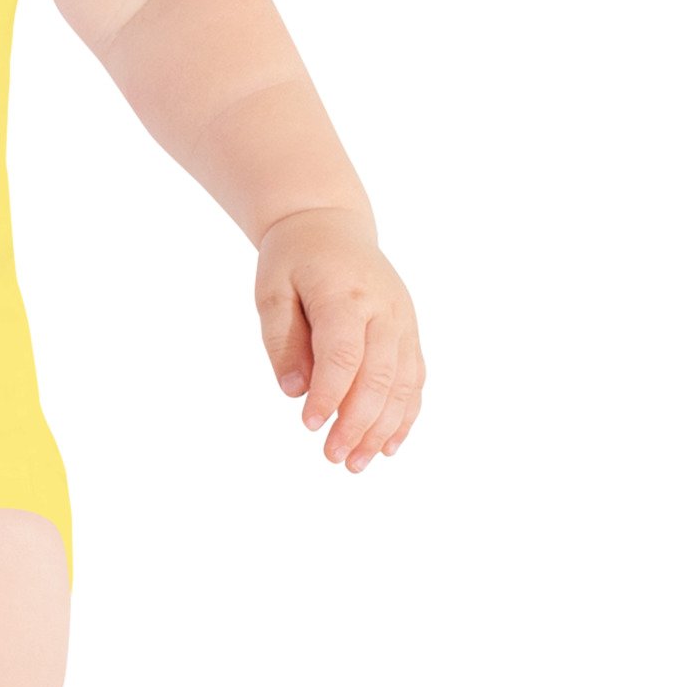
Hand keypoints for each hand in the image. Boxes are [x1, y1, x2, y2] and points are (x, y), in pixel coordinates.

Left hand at [253, 206, 424, 469]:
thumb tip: (294, 391)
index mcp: (345, 295)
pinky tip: (389, 445)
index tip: (309, 426)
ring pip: (403, 384)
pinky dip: (405, 414)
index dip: (330, 394)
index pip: (343, 354)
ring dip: (383, 428)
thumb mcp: (272, 289)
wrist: (329, 224)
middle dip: (358, 423)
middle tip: (333, 458)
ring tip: (357, 462)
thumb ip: (281, 339)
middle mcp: (384, 310)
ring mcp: (403, 321)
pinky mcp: (409, 331)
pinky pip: (415, 379)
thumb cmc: (293, 259)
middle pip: (379, 376)